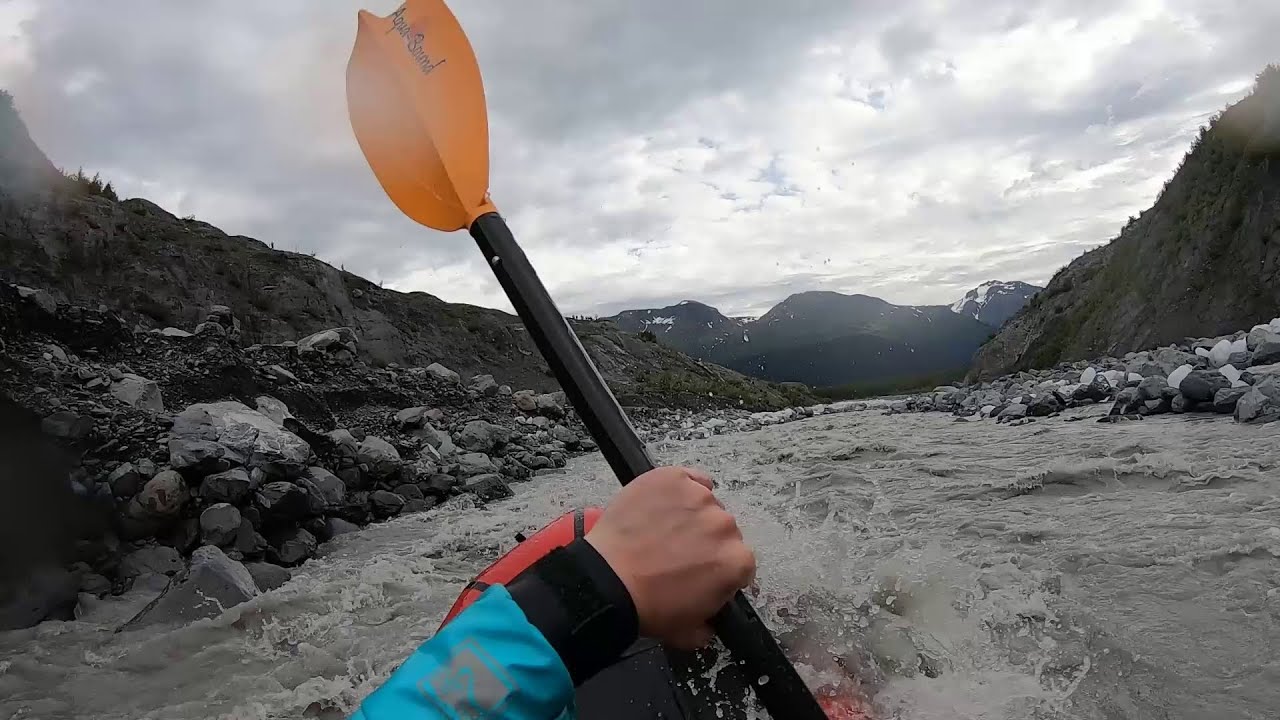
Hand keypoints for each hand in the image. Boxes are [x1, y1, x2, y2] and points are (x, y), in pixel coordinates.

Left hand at [585, 466, 755, 649]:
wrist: (607, 581)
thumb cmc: (646, 605)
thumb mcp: (689, 633)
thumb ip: (711, 623)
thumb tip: (711, 619)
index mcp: (736, 562)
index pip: (740, 562)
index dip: (720, 570)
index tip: (703, 572)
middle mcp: (724, 525)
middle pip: (723, 531)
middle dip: (705, 542)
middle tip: (677, 554)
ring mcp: (698, 497)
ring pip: (705, 504)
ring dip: (691, 516)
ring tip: (662, 531)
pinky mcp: (673, 479)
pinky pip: (690, 478)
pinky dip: (682, 488)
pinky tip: (666, 503)